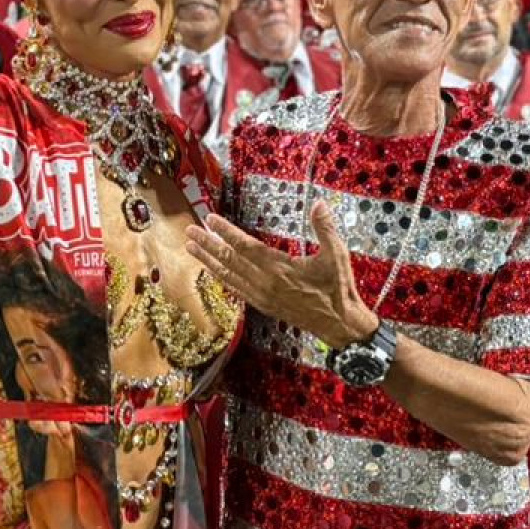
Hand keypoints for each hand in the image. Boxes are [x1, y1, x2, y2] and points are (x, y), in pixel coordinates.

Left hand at [185, 202, 376, 349]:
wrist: (340, 324)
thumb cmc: (338, 288)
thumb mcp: (337, 255)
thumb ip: (325, 228)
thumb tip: (318, 203)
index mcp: (279, 268)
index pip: (245, 246)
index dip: (226, 232)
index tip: (210, 219)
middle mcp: (265, 282)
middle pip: (229, 260)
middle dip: (208, 244)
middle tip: (189, 231)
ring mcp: (262, 296)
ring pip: (228, 276)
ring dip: (208, 261)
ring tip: (191, 248)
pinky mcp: (264, 305)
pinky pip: (236, 290)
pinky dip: (222, 279)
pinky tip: (213, 272)